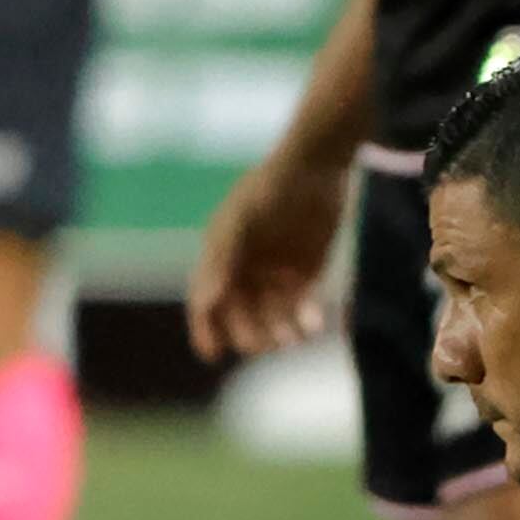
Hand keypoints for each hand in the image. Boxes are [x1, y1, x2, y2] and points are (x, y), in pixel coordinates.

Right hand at [184, 157, 347, 362]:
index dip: (205, 330)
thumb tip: (204, 302)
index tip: (213, 353)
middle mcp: (245, 271)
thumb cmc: (269, 188)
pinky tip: (314, 324)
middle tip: (265, 345)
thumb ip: (221, 259)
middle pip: (239, 317)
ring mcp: (275, 275)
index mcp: (220, 259)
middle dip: (249, 334)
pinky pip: (302, 308)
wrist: (316, 166)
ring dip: (279, 333)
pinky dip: (307, 320)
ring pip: (272, 319)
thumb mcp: (240, 219)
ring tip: (293, 340)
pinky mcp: (305, 276)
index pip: (205, 303)